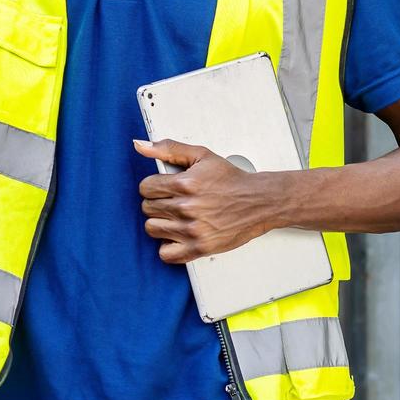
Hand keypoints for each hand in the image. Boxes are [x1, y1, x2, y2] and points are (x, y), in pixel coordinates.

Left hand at [134, 139, 282, 263]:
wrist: (259, 201)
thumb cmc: (231, 180)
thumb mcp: (200, 155)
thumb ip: (168, 149)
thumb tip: (140, 145)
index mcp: (184, 184)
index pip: (145, 188)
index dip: (153, 186)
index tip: (163, 188)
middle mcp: (186, 208)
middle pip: (148, 208)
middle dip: (157, 202)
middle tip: (173, 201)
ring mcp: (192, 230)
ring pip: (152, 228)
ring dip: (160, 222)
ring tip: (174, 217)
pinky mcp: (200, 248)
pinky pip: (167, 254)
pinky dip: (168, 246)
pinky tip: (177, 236)